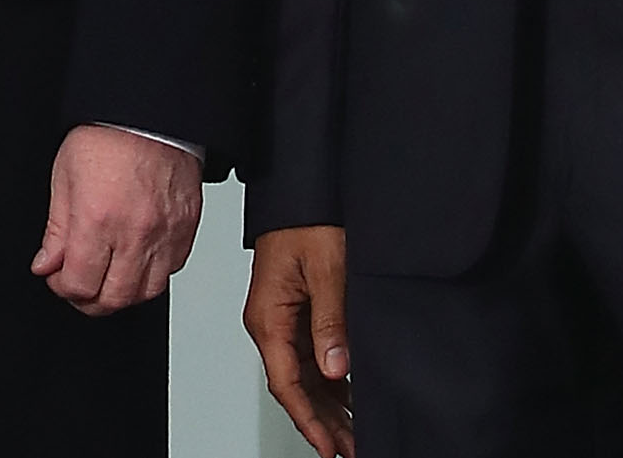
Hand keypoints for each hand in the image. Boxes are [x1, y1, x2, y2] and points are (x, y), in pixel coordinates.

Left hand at [30, 124, 200, 315]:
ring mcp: (166, 234)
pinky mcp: (186, 229)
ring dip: (122, 292)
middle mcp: (135, 233)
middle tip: (79, 284)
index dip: (63, 288)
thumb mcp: (64, 177)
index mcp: (98, 219)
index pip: (80, 284)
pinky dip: (152, 274)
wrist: (150, 114)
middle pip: (114, 299)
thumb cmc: (106, 137)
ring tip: (107, 275)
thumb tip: (47, 265)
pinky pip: (172, 271)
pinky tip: (136, 259)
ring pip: (146, 293)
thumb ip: (56, 230)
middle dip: (90, 300)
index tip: (58, 277)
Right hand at [246, 225, 354, 457]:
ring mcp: (282, 319)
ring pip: (303, 376)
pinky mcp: (296, 312)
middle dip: (322, 423)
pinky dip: (330, 382)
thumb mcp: (326, 270)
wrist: (302, 190)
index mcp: (268, 317)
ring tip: (354, 433)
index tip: (328, 447)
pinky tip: (350, 397)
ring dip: (327, 406)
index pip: (286, 383)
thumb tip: (334, 369)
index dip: (309, 420)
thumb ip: (330, 322)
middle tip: (352, 448)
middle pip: (295, 387)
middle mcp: (271, 323)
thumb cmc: (308, 220)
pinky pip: (310, 357)